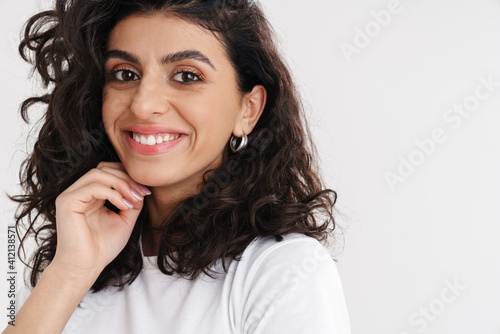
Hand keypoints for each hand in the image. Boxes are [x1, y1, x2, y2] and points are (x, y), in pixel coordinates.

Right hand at [52, 162, 149, 281]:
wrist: (85, 268)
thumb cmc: (102, 248)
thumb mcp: (124, 220)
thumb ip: (132, 202)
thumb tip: (141, 188)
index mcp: (90, 195)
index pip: (108, 172)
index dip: (128, 176)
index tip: (145, 191)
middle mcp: (78, 192)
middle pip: (103, 168)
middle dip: (126, 178)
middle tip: (142, 193)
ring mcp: (70, 196)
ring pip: (98, 174)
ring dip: (121, 184)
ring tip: (133, 199)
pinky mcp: (67, 202)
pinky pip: (93, 187)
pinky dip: (112, 193)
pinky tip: (124, 205)